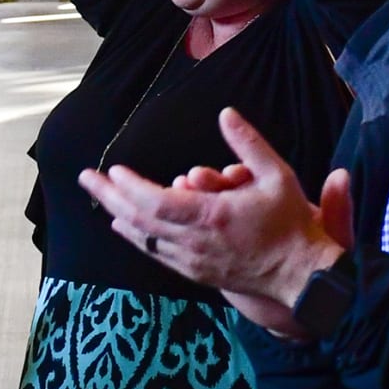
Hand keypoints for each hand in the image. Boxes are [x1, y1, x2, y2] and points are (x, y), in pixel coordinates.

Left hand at [79, 107, 346, 308]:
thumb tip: (226, 113)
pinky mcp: (197, 273)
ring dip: (119, 217)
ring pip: (144, 240)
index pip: (157, 202)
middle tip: (86, 178)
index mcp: (212, 217)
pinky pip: (157, 254)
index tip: (113, 170)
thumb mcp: (278, 175)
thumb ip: (249, 143)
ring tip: (100, 198)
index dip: (131, 187)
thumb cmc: (291, 224)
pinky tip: (126, 227)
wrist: (301, 275)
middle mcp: (196, 242)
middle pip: (139, 221)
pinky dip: (137, 238)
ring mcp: (194, 261)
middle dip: (109, 198)